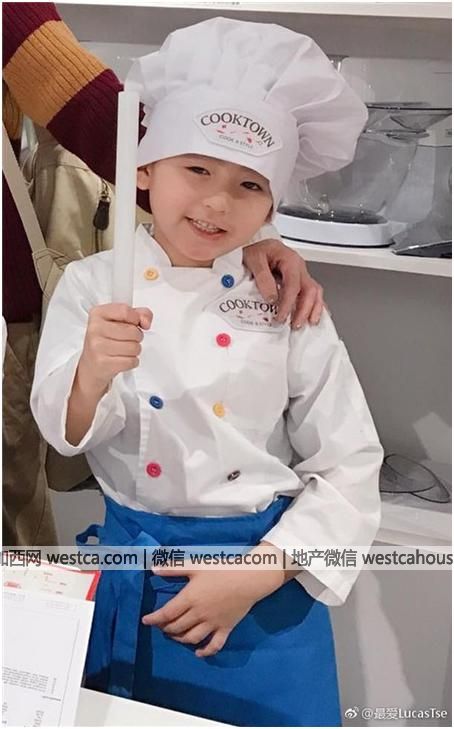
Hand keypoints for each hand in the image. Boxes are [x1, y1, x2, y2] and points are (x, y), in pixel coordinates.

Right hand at [78, 303, 152, 392]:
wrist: (91, 363)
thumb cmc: (107, 339)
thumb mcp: (120, 320)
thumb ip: (139, 314)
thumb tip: (146, 322)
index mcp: (98, 313)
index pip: (125, 311)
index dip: (136, 318)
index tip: (135, 323)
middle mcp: (95, 328)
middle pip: (133, 331)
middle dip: (137, 337)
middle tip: (128, 339)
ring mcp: (97, 346)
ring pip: (134, 347)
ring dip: (135, 350)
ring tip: (124, 350)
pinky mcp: (103, 363)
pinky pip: (131, 361)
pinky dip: (132, 361)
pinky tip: (122, 359)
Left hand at [142, 555, 285, 657]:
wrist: (248, 578)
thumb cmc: (221, 569)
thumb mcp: (196, 565)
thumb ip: (174, 568)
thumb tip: (153, 569)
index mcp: (190, 598)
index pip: (166, 613)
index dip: (154, 619)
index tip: (145, 620)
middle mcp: (198, 614)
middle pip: (177, 627)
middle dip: (165, 628)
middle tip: (161, 625)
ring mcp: (212, 624)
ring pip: (191, 638)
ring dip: (180, 639)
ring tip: (175, 635)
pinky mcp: (225, 628)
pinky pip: (214, 645)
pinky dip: (205, 652)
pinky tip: (198, 653)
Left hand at [243, 239, 324, 328]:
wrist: (256, 245)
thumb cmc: (256, 250)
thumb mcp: (254, 259)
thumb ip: (263, 278)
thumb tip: (271, 298)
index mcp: (290, 260)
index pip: (293, 286)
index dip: (288, 304)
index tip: (281, 317)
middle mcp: (299, 267)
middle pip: (310, 290)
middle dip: (304, 310)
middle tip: (295, 324)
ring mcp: (301, 273)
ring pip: (315, 292)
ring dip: (313, 309)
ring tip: (308, 323)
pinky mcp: (299, 279)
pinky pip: (312, 293)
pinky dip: (315, 305)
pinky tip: (313, 316)